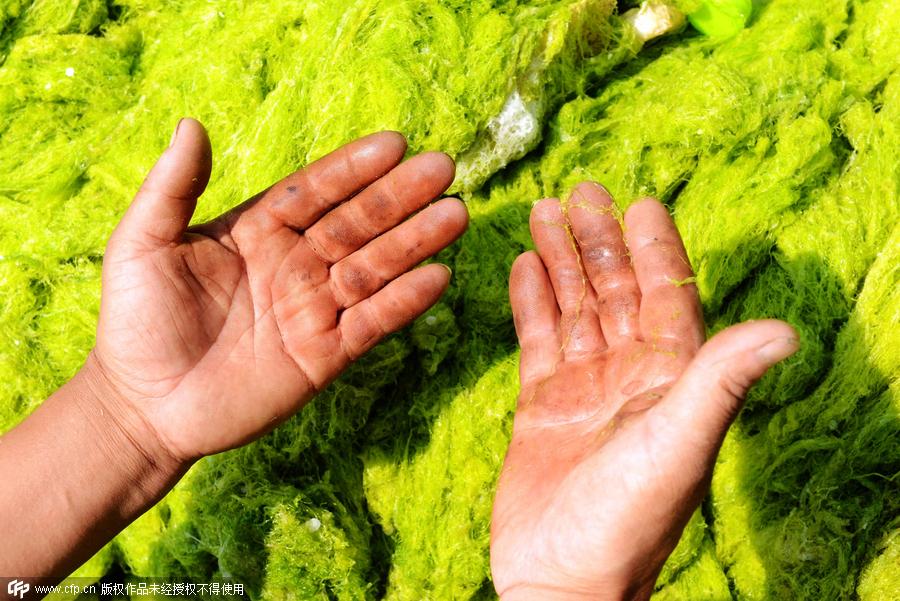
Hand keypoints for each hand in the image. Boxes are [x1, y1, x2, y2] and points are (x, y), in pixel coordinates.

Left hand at [90, 119, 467, 464]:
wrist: (141, 408)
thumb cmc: (134, 322)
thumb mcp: (142, 245)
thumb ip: (172, 188)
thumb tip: (192, 123)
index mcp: (257, 233)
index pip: (314, 191)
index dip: (352, 167)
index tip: (394, 143)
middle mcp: (294, 265)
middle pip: (356, 224)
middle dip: (398, 197)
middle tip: (442, 169)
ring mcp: (312, 310)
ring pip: (373, 269)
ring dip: (414, 242)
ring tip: (455, 216)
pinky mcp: (324, 355)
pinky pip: (371, 323)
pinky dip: (404, 302)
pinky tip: (437, 277)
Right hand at [490, 183, 797, 599]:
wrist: (561, 579)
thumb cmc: (626, 519)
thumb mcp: (677, 443)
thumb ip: (721, 380)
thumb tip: (788, 329)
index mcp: (671, 380)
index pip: (668, 298)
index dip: (657, 251)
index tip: (640, 205)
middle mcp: (630, 377)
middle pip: (617, 293)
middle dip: (598, 243)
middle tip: (580, 192)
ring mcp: (584, 390)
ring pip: (575, 309)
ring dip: (561, 262)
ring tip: (542, 213)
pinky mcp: (542, 405)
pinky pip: (537, 340)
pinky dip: (531, 303)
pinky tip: (523, 266)